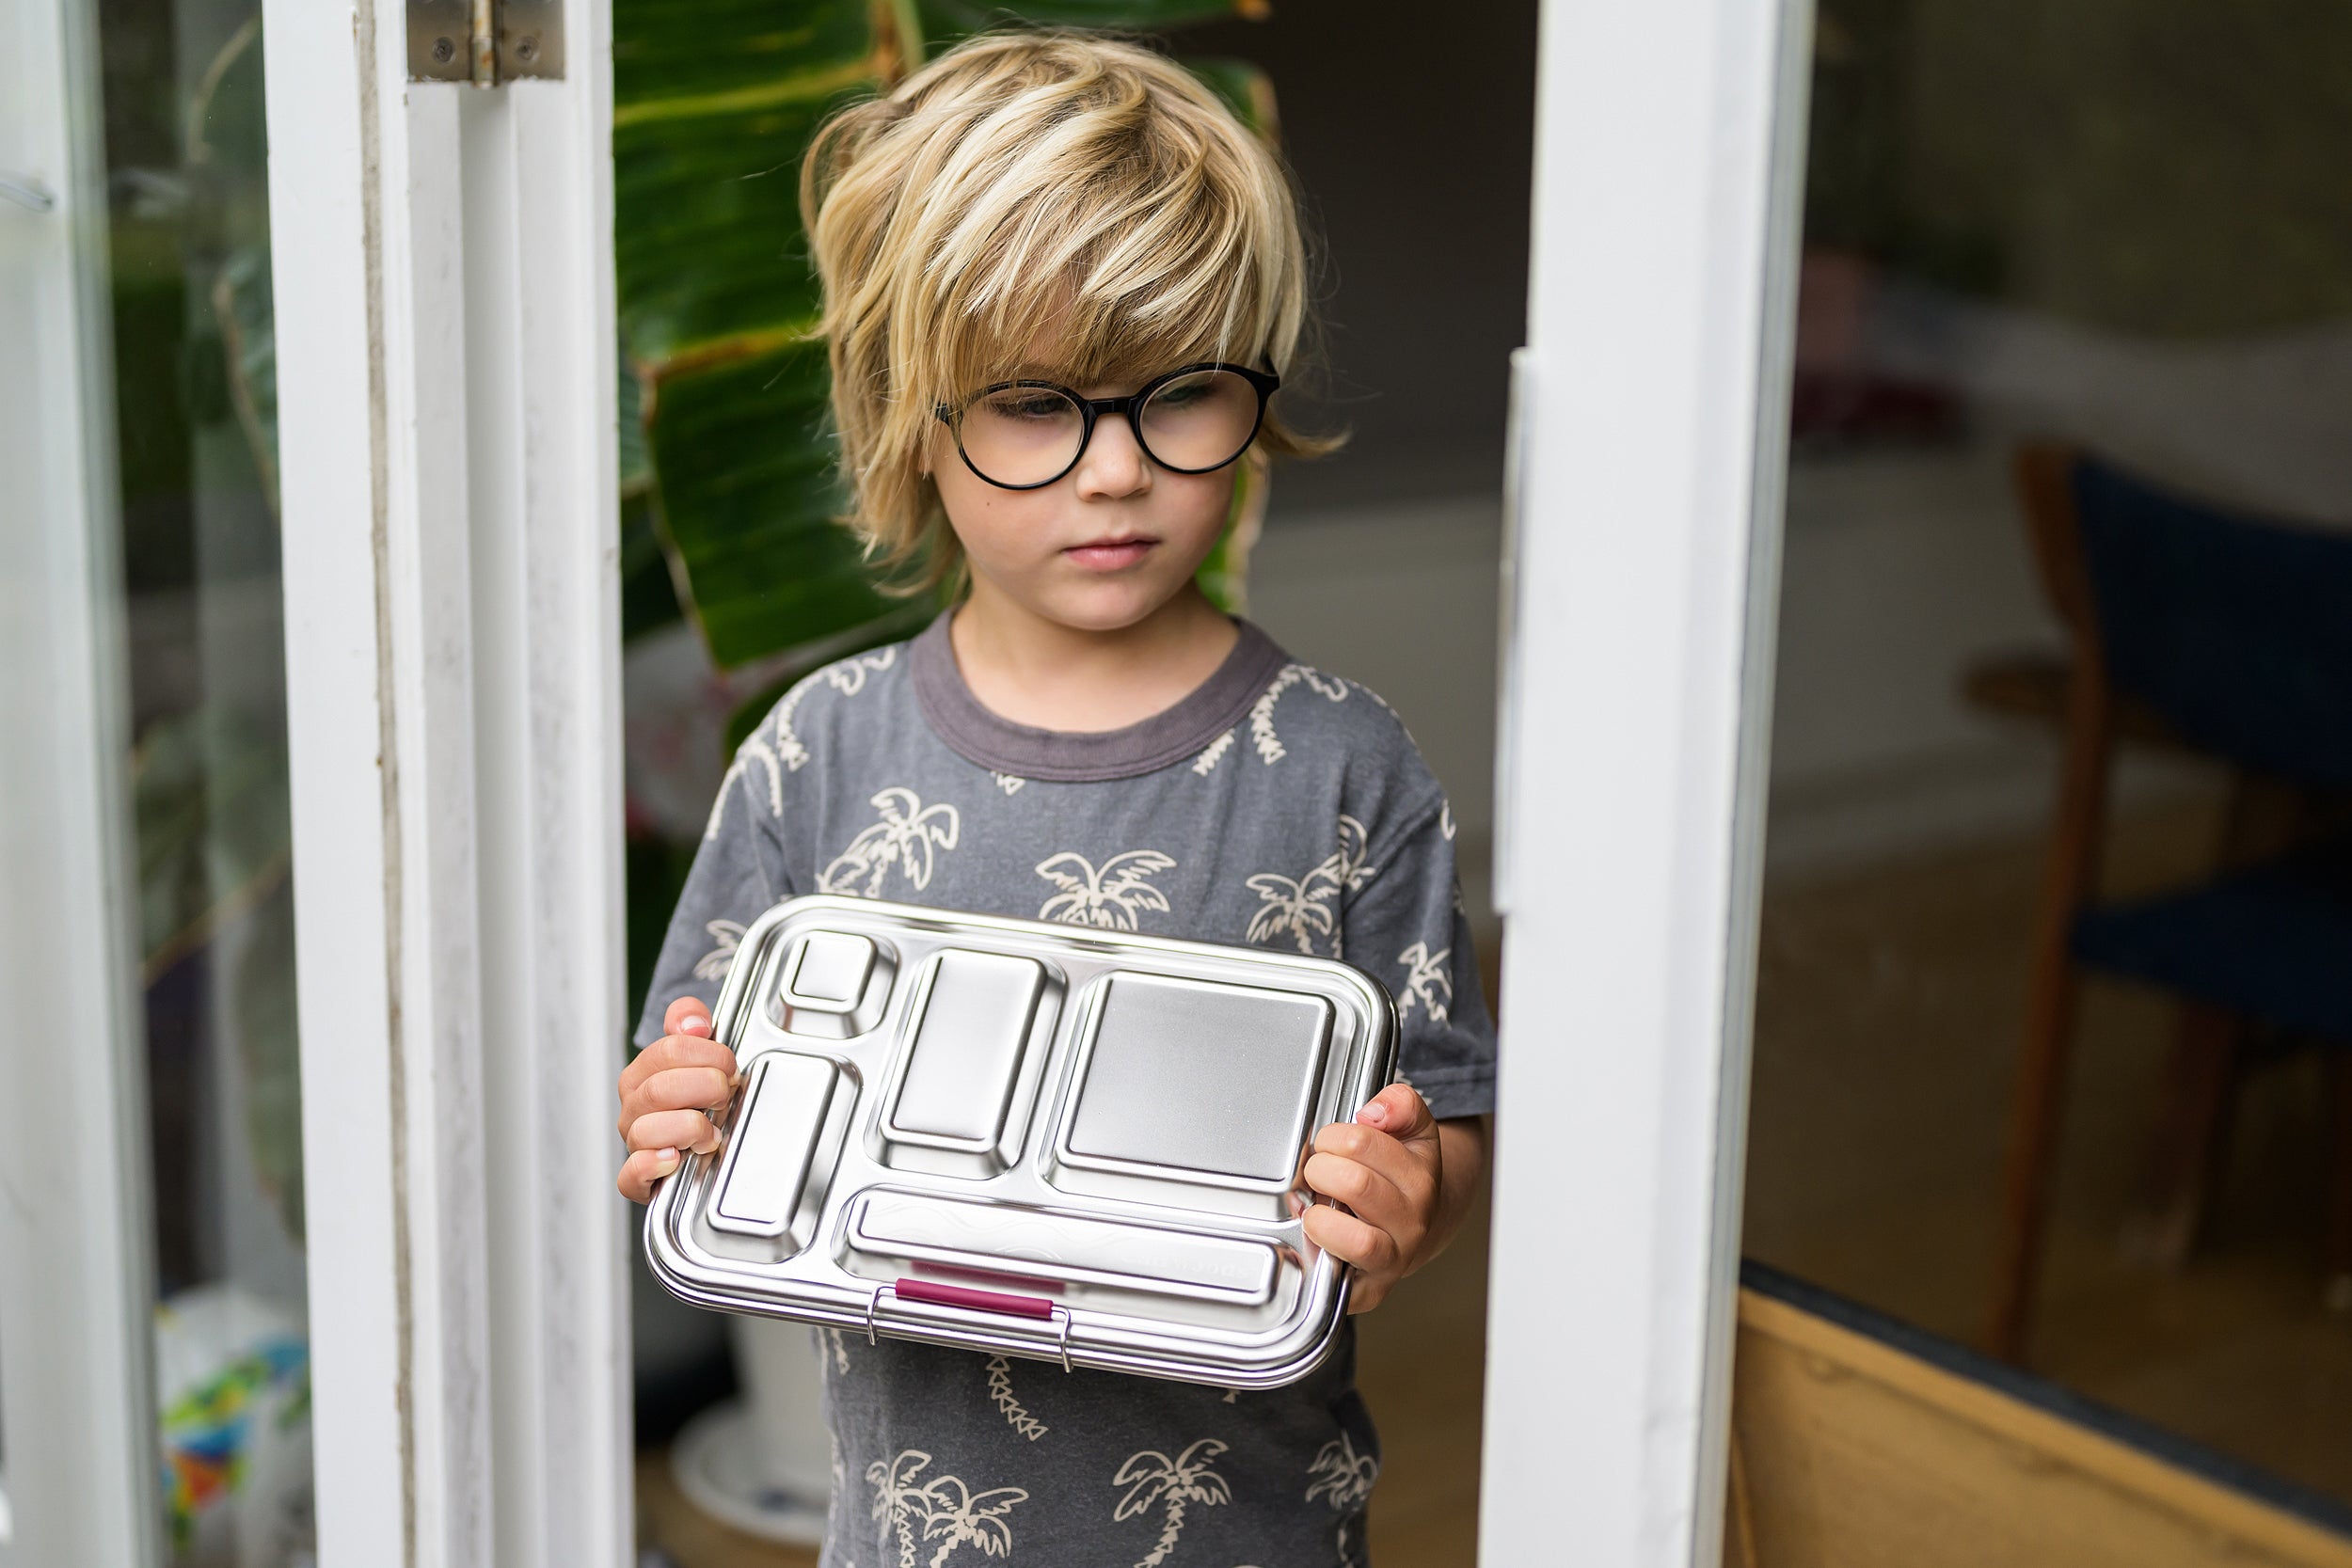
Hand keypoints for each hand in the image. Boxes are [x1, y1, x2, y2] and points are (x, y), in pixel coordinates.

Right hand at [615, 996, 737, 1202]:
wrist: (697, 1146)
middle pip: (659, 1089)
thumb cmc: (697, 1097)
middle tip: (725, 1097)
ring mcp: (634, 1143)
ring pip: (645, 1131)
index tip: (731, 1068)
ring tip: (711, 1134)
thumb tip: (693, 1023)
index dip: (710, 1055)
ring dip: (689, 1129)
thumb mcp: (699, 1052)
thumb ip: (691, 1022)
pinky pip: (629, 1176)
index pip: (669, 1050)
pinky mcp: (638, 1180)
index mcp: (643, 1073)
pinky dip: (651, 1165)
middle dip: (706, 1088)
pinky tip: (675, 1158)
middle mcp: (634, 1107)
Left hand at [1300, 1083, 1443, 1312]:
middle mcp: (1413, 1221)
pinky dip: (1318, 1254)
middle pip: (1354, 1185)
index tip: (1330, 1143)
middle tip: (1318, 1172)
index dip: (1333, 1137)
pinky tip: (1316, 1236)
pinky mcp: (1371, 1289)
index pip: (1361, 1143)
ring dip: (1320, 1218)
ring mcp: (1394, 1258)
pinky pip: (1340, 1275)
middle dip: (1320, 1170)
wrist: (1419, 1225)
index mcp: (1421, 1177)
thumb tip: (1374, 1113)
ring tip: (1316, 1208)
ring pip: (1357, 1240)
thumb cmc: (1403, 1176)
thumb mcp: (1411, 1128)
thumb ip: (1399, 1104)